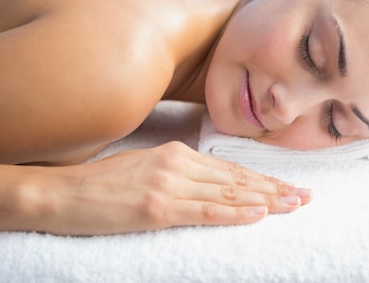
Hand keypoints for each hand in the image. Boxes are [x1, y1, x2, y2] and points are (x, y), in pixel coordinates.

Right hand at [39, 141, 311, 234]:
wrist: (62, 193)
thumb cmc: (102, 184)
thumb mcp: (148, 166)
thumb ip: (180, 170)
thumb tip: (210, 180)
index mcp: (178, 154)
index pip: (231, 170)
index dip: (263, 179)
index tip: (288, 186)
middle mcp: (179, 164)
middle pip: (237, 180)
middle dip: (274, 188)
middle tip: (306, 196)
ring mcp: (170, 185)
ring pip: (229, 194)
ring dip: (266, 200)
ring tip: (294, 204)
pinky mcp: (158, 207)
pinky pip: (205, 211)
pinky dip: (235, 213)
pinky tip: (258, 214)